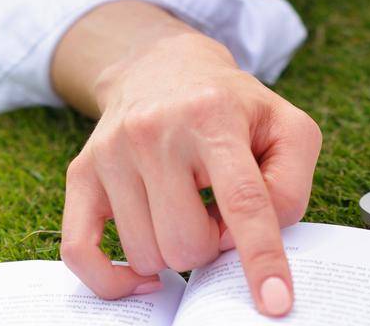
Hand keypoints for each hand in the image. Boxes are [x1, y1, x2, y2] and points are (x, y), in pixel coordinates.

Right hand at [59, 27, 322, 316]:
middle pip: (188, 243)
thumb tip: (248, 242)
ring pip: (146, 255)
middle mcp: (156, 129)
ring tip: (185, 207)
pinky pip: (81, 254)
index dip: (261, 256)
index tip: (275, 303)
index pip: (243, 199)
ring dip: (173, 250)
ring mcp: (112, 151)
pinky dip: (113, 279)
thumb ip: (289, 184)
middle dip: (211, 245)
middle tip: (216, 209)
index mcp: (214, 114)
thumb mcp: (284, 125)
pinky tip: (143, 269)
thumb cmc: (233, 107)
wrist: (163, 66)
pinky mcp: (81, 172)